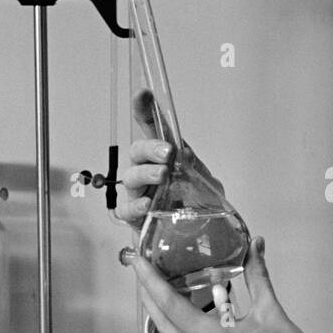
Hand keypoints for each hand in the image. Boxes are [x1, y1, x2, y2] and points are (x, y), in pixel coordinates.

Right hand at [115, 89, 225, 231]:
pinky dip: (135, 206)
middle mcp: (148, 172)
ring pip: (131, 177)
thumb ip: (195, 167)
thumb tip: (183, 153)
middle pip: (137, 151)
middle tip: (168, 152)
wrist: (200, 238)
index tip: (143, 94)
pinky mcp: (136, 218)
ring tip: (162, 175)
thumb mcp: (206, 183)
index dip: (146, 111)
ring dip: (146, 173)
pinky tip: (148, 204)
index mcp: (166, 158)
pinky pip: (126, 210)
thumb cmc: (199, 206)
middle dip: (150, 147)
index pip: (153, 130)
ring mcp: (140, 194)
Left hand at [129, 235, 332, 332]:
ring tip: (161, 283)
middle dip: (148, 295)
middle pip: (162, 323)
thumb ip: (257, 276)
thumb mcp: (272, 312)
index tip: (138, 260)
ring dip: (164, 311)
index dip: (150, 281)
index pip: (170, 306)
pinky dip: (184, 325)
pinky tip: (191, 308)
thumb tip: (254, 244)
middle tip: (143, 268)